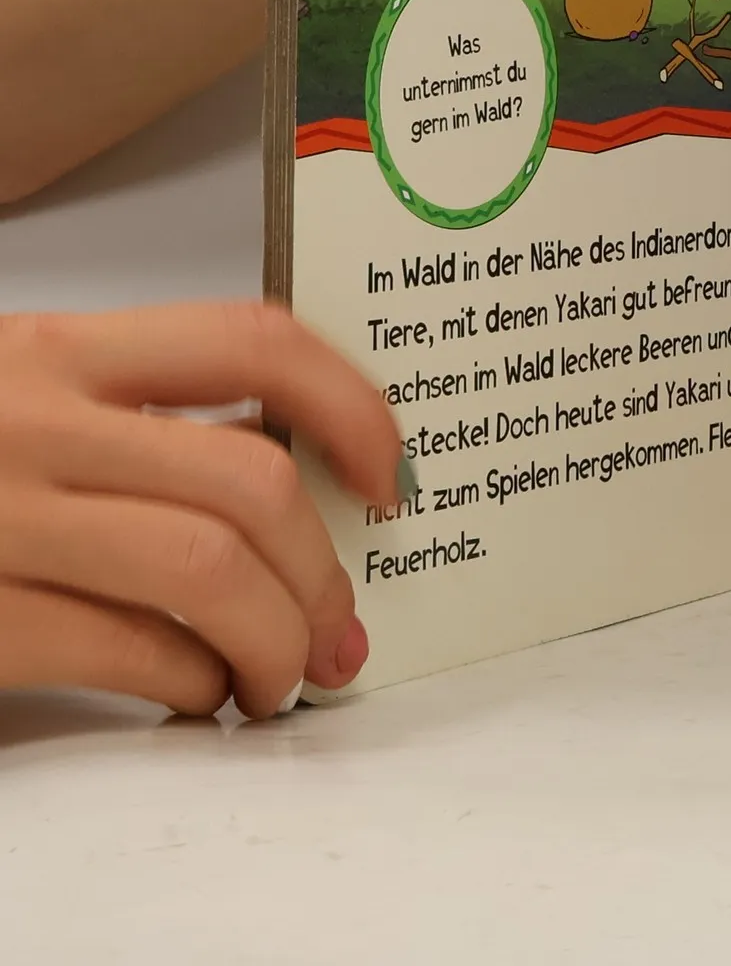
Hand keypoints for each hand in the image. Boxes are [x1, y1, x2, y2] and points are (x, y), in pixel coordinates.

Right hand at [0, 301, 401, 718]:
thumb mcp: (23, 391)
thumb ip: (139, 412)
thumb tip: (294, 467)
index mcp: (58, 349)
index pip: (254, 341)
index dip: (352, 403)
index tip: (390, 472)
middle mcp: (31, 420)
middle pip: (250, 480)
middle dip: (324, 568)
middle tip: (344, 623)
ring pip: (205, 571)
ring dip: (277, 638)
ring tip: (287, 674)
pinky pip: (123, 650)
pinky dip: (190, 682)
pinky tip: (199, 693)